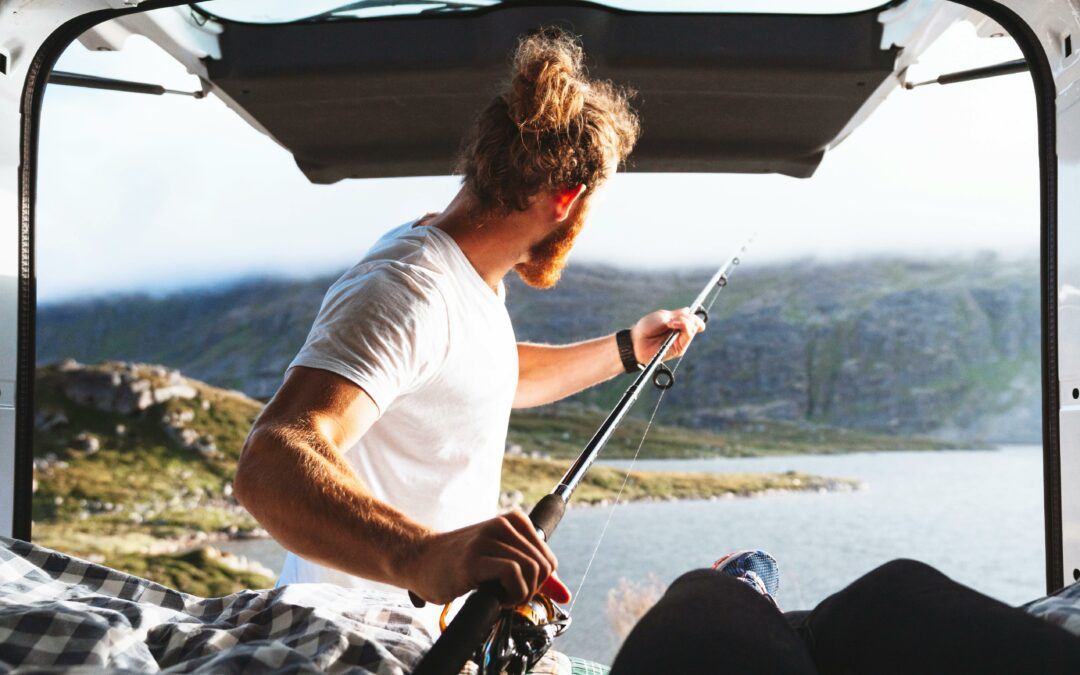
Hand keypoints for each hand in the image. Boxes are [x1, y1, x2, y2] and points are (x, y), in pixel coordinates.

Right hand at [405, 510, 568, 606]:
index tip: (517, 589)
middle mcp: (503, 525)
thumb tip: (565, 594)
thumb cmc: (461, 563)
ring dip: (519, 595)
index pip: (548, 559)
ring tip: (499, 597)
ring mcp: (488, 539)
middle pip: (543, 566)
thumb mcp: (502, 563)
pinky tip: (493, 598)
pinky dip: (510, 594)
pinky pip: (513, 573)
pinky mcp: (474, 558)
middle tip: (507, 597)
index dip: (538, 583)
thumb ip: (535, 576)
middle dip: (530, 590)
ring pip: (530, 570)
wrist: (420, 560)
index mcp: (514, 521)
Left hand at [630, 307, 706, 363]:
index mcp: (679, 324)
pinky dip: (683, 327)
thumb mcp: (663, 316)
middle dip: (688, 317)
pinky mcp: (679, 349)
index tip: (685, 313)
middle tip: (674, 318)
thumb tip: (689, 310)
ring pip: (693, 329)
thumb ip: (678, 315)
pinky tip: (671, 325)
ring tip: (670, 322)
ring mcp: (681, 342)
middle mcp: (681, 333)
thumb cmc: (647, 327)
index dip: (694, 316)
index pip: (694, 320)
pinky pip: (688, 337)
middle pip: (697, 324)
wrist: (637, 340)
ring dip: (684, 321)